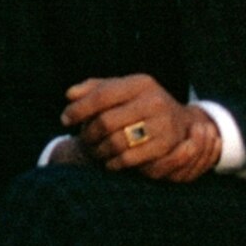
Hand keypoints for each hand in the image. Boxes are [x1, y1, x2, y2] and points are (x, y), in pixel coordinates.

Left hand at [62, 76, 223, 181]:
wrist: (180, 124)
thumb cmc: (140, 106)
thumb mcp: (122, 91)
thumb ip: (94, 89)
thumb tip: (70, 95)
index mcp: (140, 83)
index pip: (102, 95)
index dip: (79, 108)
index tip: (64, 119)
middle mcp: (154, 100)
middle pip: (106, 121)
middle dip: (89, 134)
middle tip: (83, 140)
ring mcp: (163, 124)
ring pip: (116, 142)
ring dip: (100, 150)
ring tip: (95, 151)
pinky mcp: (166, 146)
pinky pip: (129, 158)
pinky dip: (114, 163)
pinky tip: (109, 162)